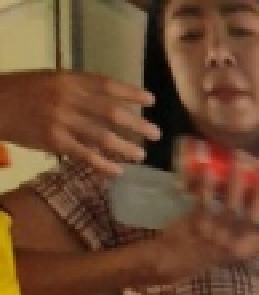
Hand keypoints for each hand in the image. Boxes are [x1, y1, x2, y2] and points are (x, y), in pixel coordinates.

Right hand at [0, 68, 154, 174]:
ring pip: (102, 136)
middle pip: (111, 112)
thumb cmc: (24, 92)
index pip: (106, 84)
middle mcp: (68, 97)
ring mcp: (62, 120)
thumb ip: (78, 89)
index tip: (151, 100)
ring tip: (141, 154)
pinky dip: (104, 164)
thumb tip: (110, 103)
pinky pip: (85, 156)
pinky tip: (118, 172)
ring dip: (125, 147)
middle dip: (137, 123)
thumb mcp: (51, 80)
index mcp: (68, 79)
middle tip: (155, 134)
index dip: (131, 92)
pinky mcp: (55, 141)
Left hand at [143, 178, 258, 284]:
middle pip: (254, 216)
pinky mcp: (197, 223)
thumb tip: (255, 207)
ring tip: (240, 158)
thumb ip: (243, 234)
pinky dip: (206, 183)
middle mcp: (234, 243)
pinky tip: (208, 167)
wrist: (173, 262)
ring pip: (230, 204)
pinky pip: (203, 200)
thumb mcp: (229, 250)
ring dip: (236, 179)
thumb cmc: (204, 253)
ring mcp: (216, 233)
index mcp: (246, 250)